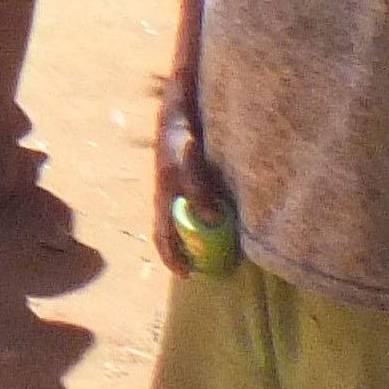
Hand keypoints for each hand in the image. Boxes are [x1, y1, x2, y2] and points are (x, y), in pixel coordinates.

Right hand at [153, 111, 215, 273]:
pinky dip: (210, 221)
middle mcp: (170, 199)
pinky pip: (200, 209)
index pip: (162, 236)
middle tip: (209, 267)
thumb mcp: (186, 165)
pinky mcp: (194, 183)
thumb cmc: (179, 139)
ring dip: (201, 237)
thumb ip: (198, 191)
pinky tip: (226, 221)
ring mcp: (181, 192)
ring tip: (221, 250)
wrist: (179, 113)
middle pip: (176, 233)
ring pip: (188, 222)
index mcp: (163, 199)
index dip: (171, 257)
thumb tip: (213, 222)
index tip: (187, 275)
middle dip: (189, 252)